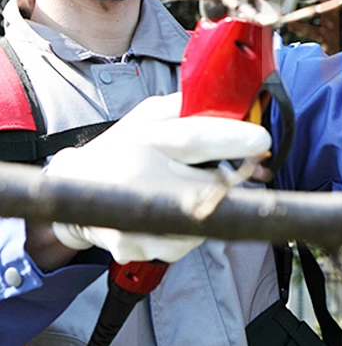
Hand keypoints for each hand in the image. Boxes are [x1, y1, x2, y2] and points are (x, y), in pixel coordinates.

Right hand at [45, 93, 270, 263]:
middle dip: (232, 178)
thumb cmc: (123, 147)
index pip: (194, 137)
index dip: (233, 138)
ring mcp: (135, 216)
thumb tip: (233, 100)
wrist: (76, 191)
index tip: (262, 140)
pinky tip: (176, 211)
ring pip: (203, 218)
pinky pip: (186, 240)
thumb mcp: (149, 115)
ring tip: (192, 189)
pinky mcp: (136, 245)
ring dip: (213, 205)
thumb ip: (188, 105)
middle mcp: (138, 177)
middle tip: (240, 168)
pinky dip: (193, 227)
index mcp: (145, 138)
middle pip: (207, 184)